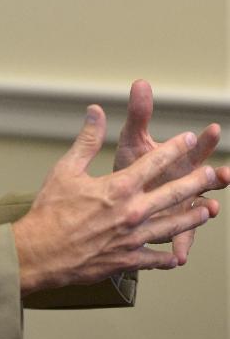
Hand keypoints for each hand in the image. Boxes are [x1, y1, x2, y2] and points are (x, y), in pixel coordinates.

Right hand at [12, 104, 226, 295]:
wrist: (42, 252)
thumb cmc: (51, 211)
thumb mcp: (66, 169)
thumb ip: (87, 140)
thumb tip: (96, 112)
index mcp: (119, 187)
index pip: (155, 162)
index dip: (174, 148)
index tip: (188, 138)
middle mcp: (132, 212)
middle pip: (173, 194)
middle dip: (195, 182)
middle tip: (212, 173)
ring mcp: (133, 238)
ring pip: (171, 227)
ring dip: (192, 218)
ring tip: (207, 210)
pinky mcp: (127, 260)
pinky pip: (154, 259)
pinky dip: (166, 256)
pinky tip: (175, 257)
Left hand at [114, 79, 229, 262]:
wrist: (119, 199)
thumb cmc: (132, 166)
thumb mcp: (133, 140)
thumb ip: (139, 114)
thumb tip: (140, 82)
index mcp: (179, 160)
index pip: (196, 146)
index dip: (205, 139)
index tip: (212, 129)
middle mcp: (186, 183)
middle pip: (204, 178)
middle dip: (215, 175)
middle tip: (224, 173)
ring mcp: (182, 207)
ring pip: (199, 209)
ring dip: (206, 210)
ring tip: (212, 210)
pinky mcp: (173, 229)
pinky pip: (180, 239)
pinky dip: (181, 246)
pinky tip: (181, 256)